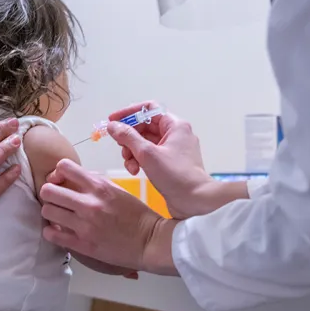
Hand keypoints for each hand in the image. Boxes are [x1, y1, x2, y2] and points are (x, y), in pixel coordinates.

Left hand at [40, 159, 177, 274]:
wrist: (150, 241)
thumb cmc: (137, 215)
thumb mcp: (118, 190)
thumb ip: (95, 183)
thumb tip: (75, 179)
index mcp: (99, 186)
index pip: (64, 167)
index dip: (58, 173)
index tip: (61, 180)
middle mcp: (89, 203)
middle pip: (48, 190)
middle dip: (49, 193)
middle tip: (56, 199)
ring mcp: (84, 225)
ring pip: (47, 211)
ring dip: (51, 212)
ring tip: (59, 216)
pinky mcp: (82, 244)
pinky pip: (51, 235)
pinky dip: (51, 232)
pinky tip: (59, 231)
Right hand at [108, 102, 243, 218]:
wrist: (196, 202)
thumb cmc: (176, 176)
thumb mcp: (147, 154)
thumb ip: (127, 137)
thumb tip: (113, 126)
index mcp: (175, 126)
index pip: (148, 109)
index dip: (129, 113)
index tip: (113, 121)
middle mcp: (175, 134)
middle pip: (145, 126)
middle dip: (129, 137)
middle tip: (120, 147)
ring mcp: (173, 150)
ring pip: (145, 142)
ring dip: (132, 151)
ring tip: (130, 164)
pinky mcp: (170, 164)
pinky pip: (150, 155)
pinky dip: (140, 161)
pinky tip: (136, 171)